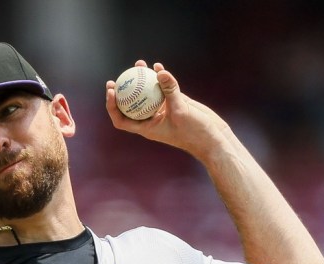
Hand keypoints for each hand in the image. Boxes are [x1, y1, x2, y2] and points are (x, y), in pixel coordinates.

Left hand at [105, 61, 227, 157]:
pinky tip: (158, 66)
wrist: (212, 138)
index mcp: (147, 127)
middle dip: (121, 92)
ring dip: (141, 80)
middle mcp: (151, 119)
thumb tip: (160, 71)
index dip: (112, 107)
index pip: (121, 120)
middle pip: (130, 105)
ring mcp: (162, 110)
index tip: (111, 91)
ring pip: (146, 94)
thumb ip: (170, 90)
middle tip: (114, 80)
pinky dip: (160, 78)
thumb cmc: (194, 132)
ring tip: (138, 64)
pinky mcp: (174, 103)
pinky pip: (163, 89)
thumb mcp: (181, 110)